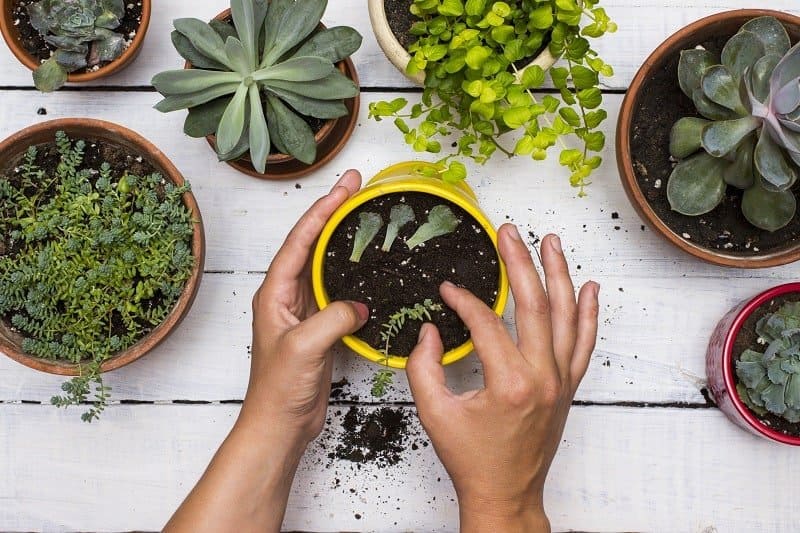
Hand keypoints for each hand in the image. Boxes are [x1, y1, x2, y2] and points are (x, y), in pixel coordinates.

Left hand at [166, 170, 370, 532]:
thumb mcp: (303, 348)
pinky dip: (352, 270)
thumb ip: (332, 319)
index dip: (323, 210)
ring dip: (343, 238)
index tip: (345, 188)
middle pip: (312, 243)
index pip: (300, 240)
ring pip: (325, 263)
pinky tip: (368, 265)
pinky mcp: (319, 326)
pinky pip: (337, 288)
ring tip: (365, 216)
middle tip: (357, 188)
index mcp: (274, 293)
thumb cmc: (278, 389)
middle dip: (334, 213)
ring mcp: (303, 310)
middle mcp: (286, 295)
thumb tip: (359, 304)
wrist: (280, 423)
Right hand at [406, 228, 599, 532]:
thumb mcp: (434, 414)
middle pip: (535, 305)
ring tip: (550, 243)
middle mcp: (543, 377)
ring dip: (559, 275)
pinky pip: (584, 342)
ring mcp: (560, 380)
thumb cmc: (473, 460)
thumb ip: (423, 368)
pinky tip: (588, 287)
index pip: (487, 323)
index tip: (449, 289)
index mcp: (509, 383)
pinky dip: (589, 313)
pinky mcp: (568, 386)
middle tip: (509, 233)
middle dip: (520, 263)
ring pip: (567, 316)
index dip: (465, 300)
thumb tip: (429, 331)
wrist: (505, 493)